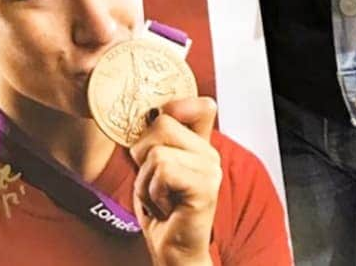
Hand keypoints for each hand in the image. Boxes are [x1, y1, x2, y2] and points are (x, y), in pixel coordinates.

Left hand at [130, 97, 220, 265]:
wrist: (173, 252)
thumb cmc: (161, 210)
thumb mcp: (154, 165)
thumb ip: (156, 137)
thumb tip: (148, 110)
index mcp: (200, 144)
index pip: (199, 105)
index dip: (174, 109)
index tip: (159, 136)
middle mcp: (210, 152)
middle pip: (162, 123)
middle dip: (143, 156)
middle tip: (156, 183)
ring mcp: (211, 169)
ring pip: (157, 151)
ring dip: (146, 181)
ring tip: (160, 198)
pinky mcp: (205, 187)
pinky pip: (163, 170)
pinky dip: (153, 192)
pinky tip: (165, 207)